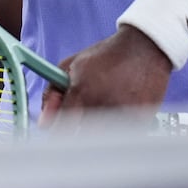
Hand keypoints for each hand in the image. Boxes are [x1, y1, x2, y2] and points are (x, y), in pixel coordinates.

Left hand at [39, 26, 172, 132]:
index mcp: (82, 91)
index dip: (58, 134)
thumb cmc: (105, 55)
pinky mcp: (141, 121)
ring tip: (108, 105)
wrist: (144, 47)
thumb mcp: (70, 65)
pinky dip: (120, 128)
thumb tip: (44, 123)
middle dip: (79, 131)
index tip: (58, 135)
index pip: (62, 129)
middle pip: (82, 138)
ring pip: (103, 139)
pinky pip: (123, 136)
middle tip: (85, 115)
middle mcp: (102, 105)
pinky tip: (122, 107)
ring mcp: (123, 115)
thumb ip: (52, 94)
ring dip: (101, 129)